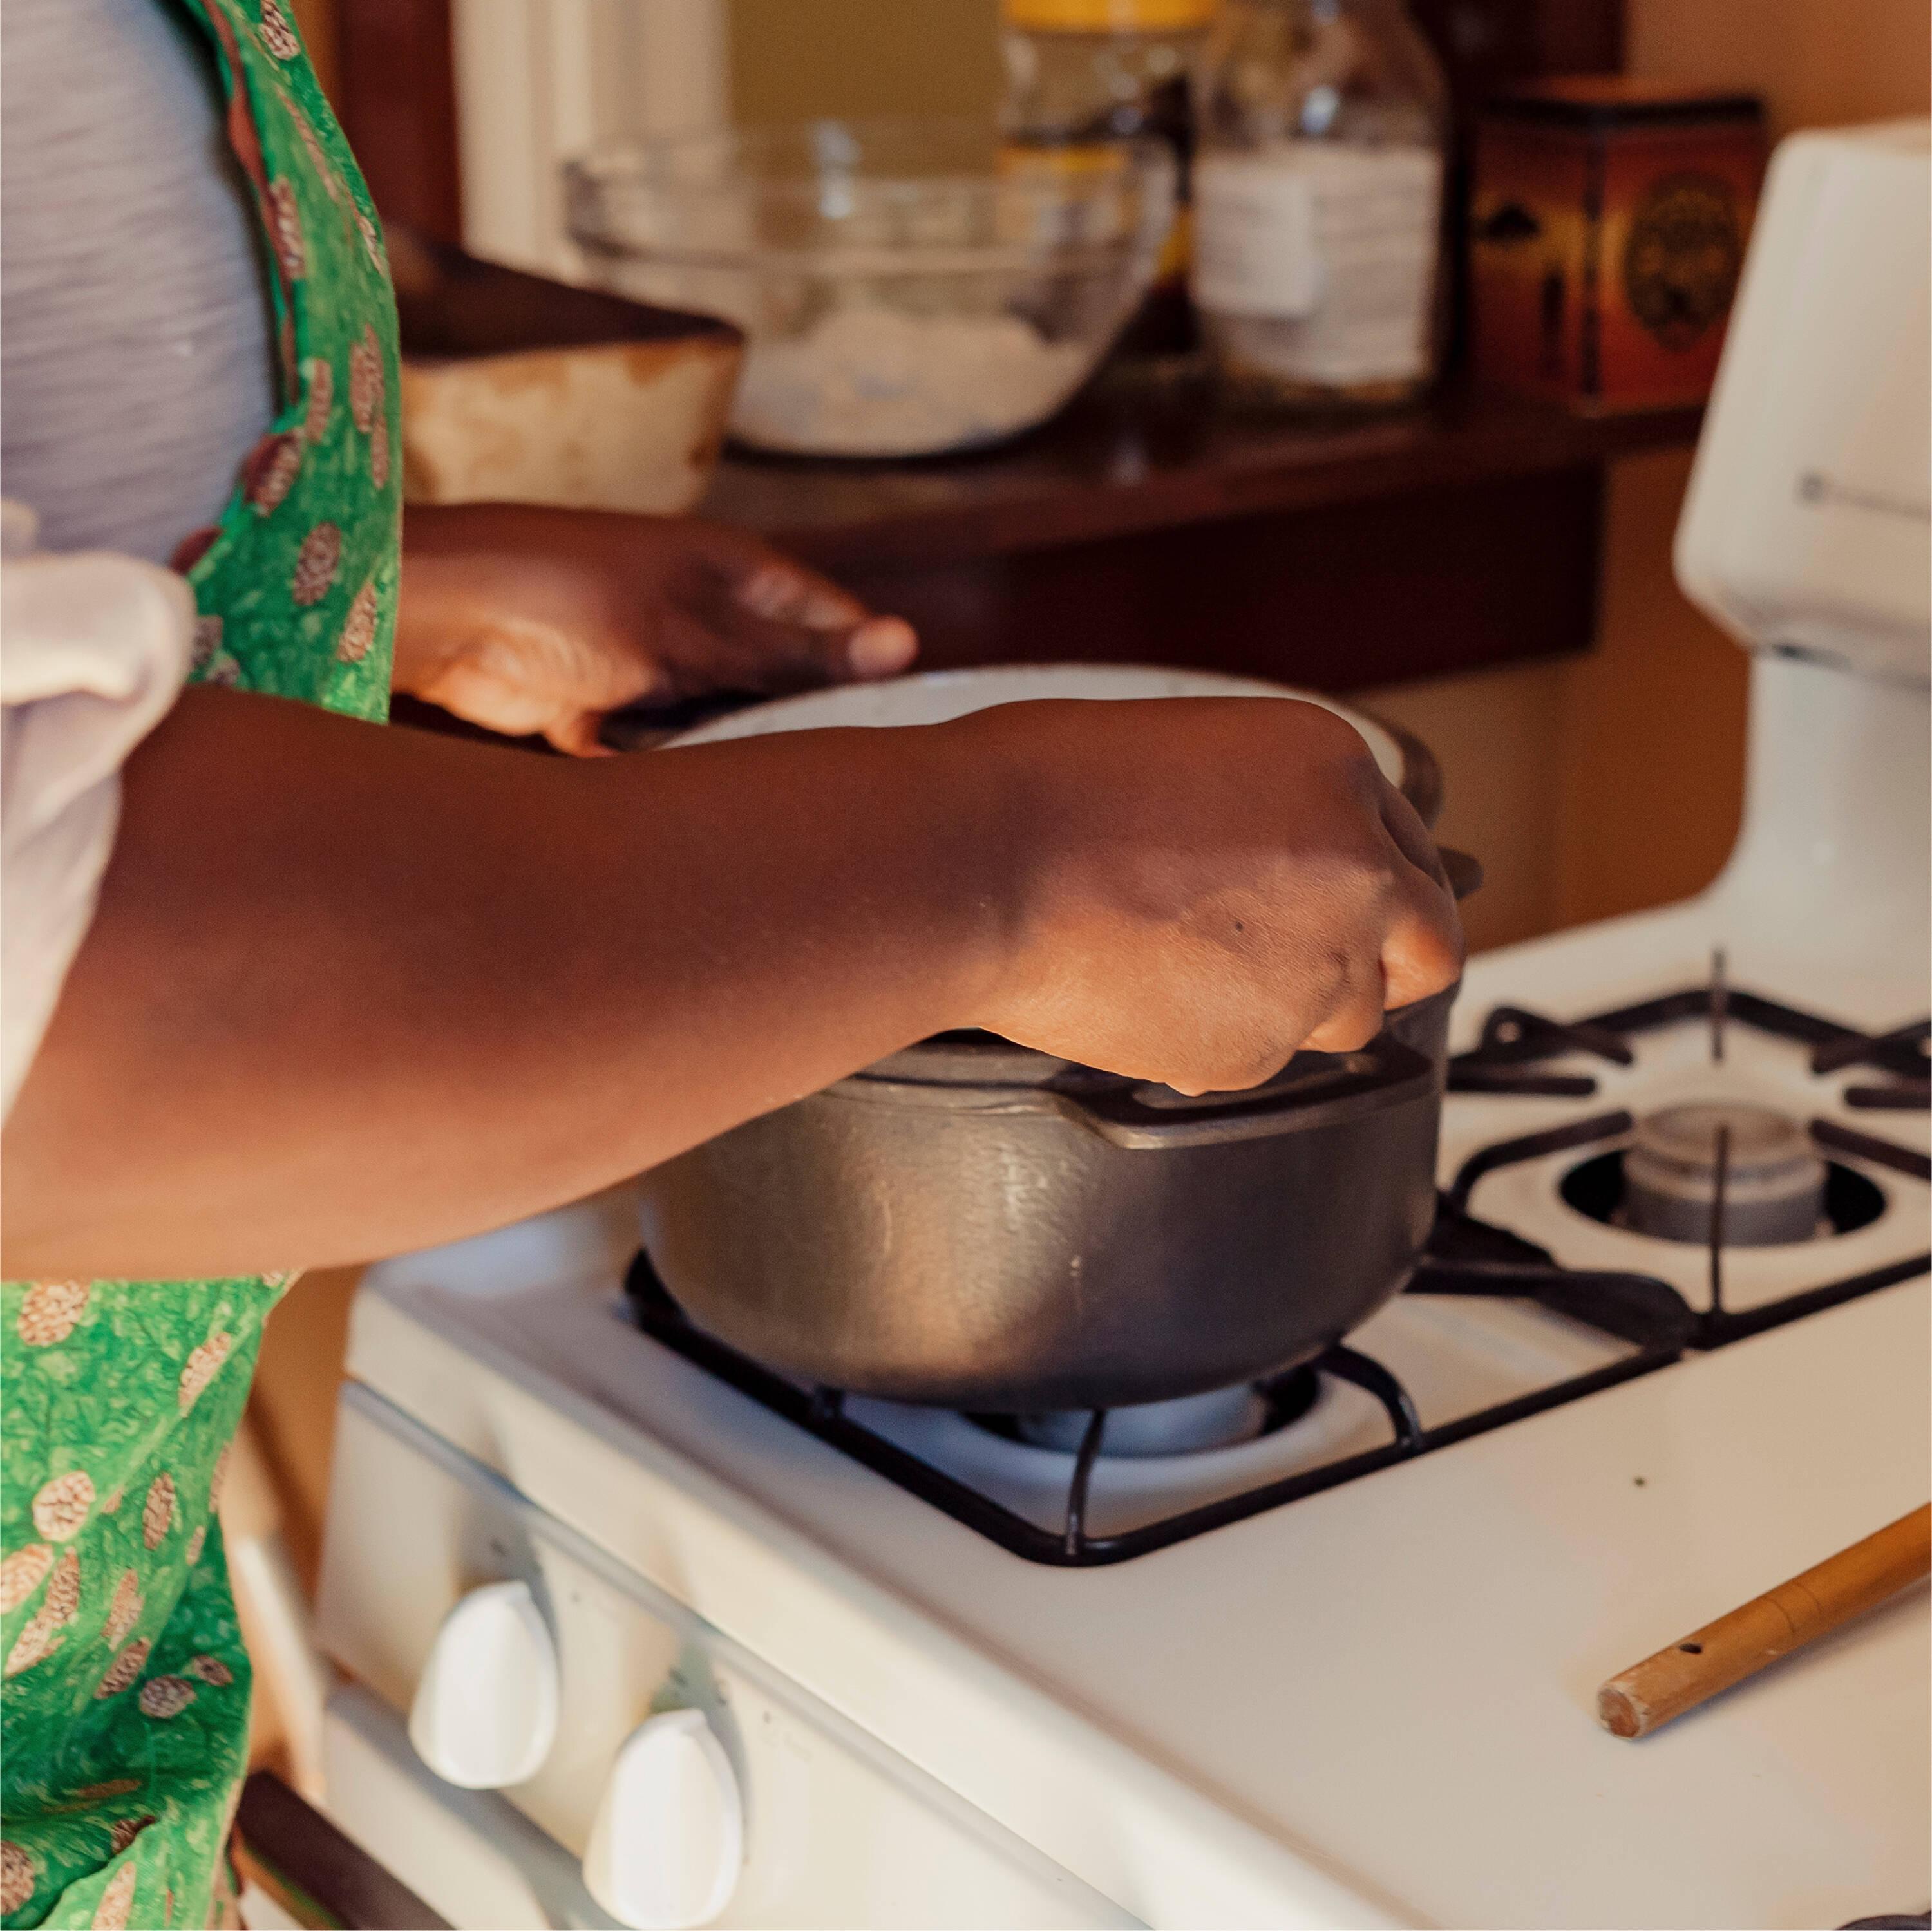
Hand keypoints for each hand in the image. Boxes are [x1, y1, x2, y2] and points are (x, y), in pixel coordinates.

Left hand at [396, 503, 916, 754]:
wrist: (440, 618)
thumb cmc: (571, 595)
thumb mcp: (699, 634)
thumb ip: (798, 655)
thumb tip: (905, 645)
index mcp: (733, 574)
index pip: (828, 623)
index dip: (861, 670)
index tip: (893, 729)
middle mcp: (699, 618)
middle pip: (773, 686)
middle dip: (777, 726)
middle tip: (800, 770)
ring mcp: (652, 665)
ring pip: (715, 730)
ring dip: (706, 752)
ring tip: (697, 763)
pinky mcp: (605, 713)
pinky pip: (654, 757)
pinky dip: (645, 766)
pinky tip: (632, 761)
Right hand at [957, 697, 1462, 1092]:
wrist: (981, 862)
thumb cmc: (1043, 788)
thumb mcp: (1186, 752)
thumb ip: (1267, 812)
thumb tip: (1278, 871)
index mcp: (1334, 767)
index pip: (1406, 846)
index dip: (1368, 883)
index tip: (1338, 903)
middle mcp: (1355, 868)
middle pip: (1428, 947)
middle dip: (1383, 959)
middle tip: (1311, 961)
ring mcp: (1317, 966)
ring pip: (1349, 1016)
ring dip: (1293, 1006)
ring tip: (1194, 972)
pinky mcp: (1259, 1048)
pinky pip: (1260, 1060)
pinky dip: (1216, 1042)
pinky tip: (1146, 997)